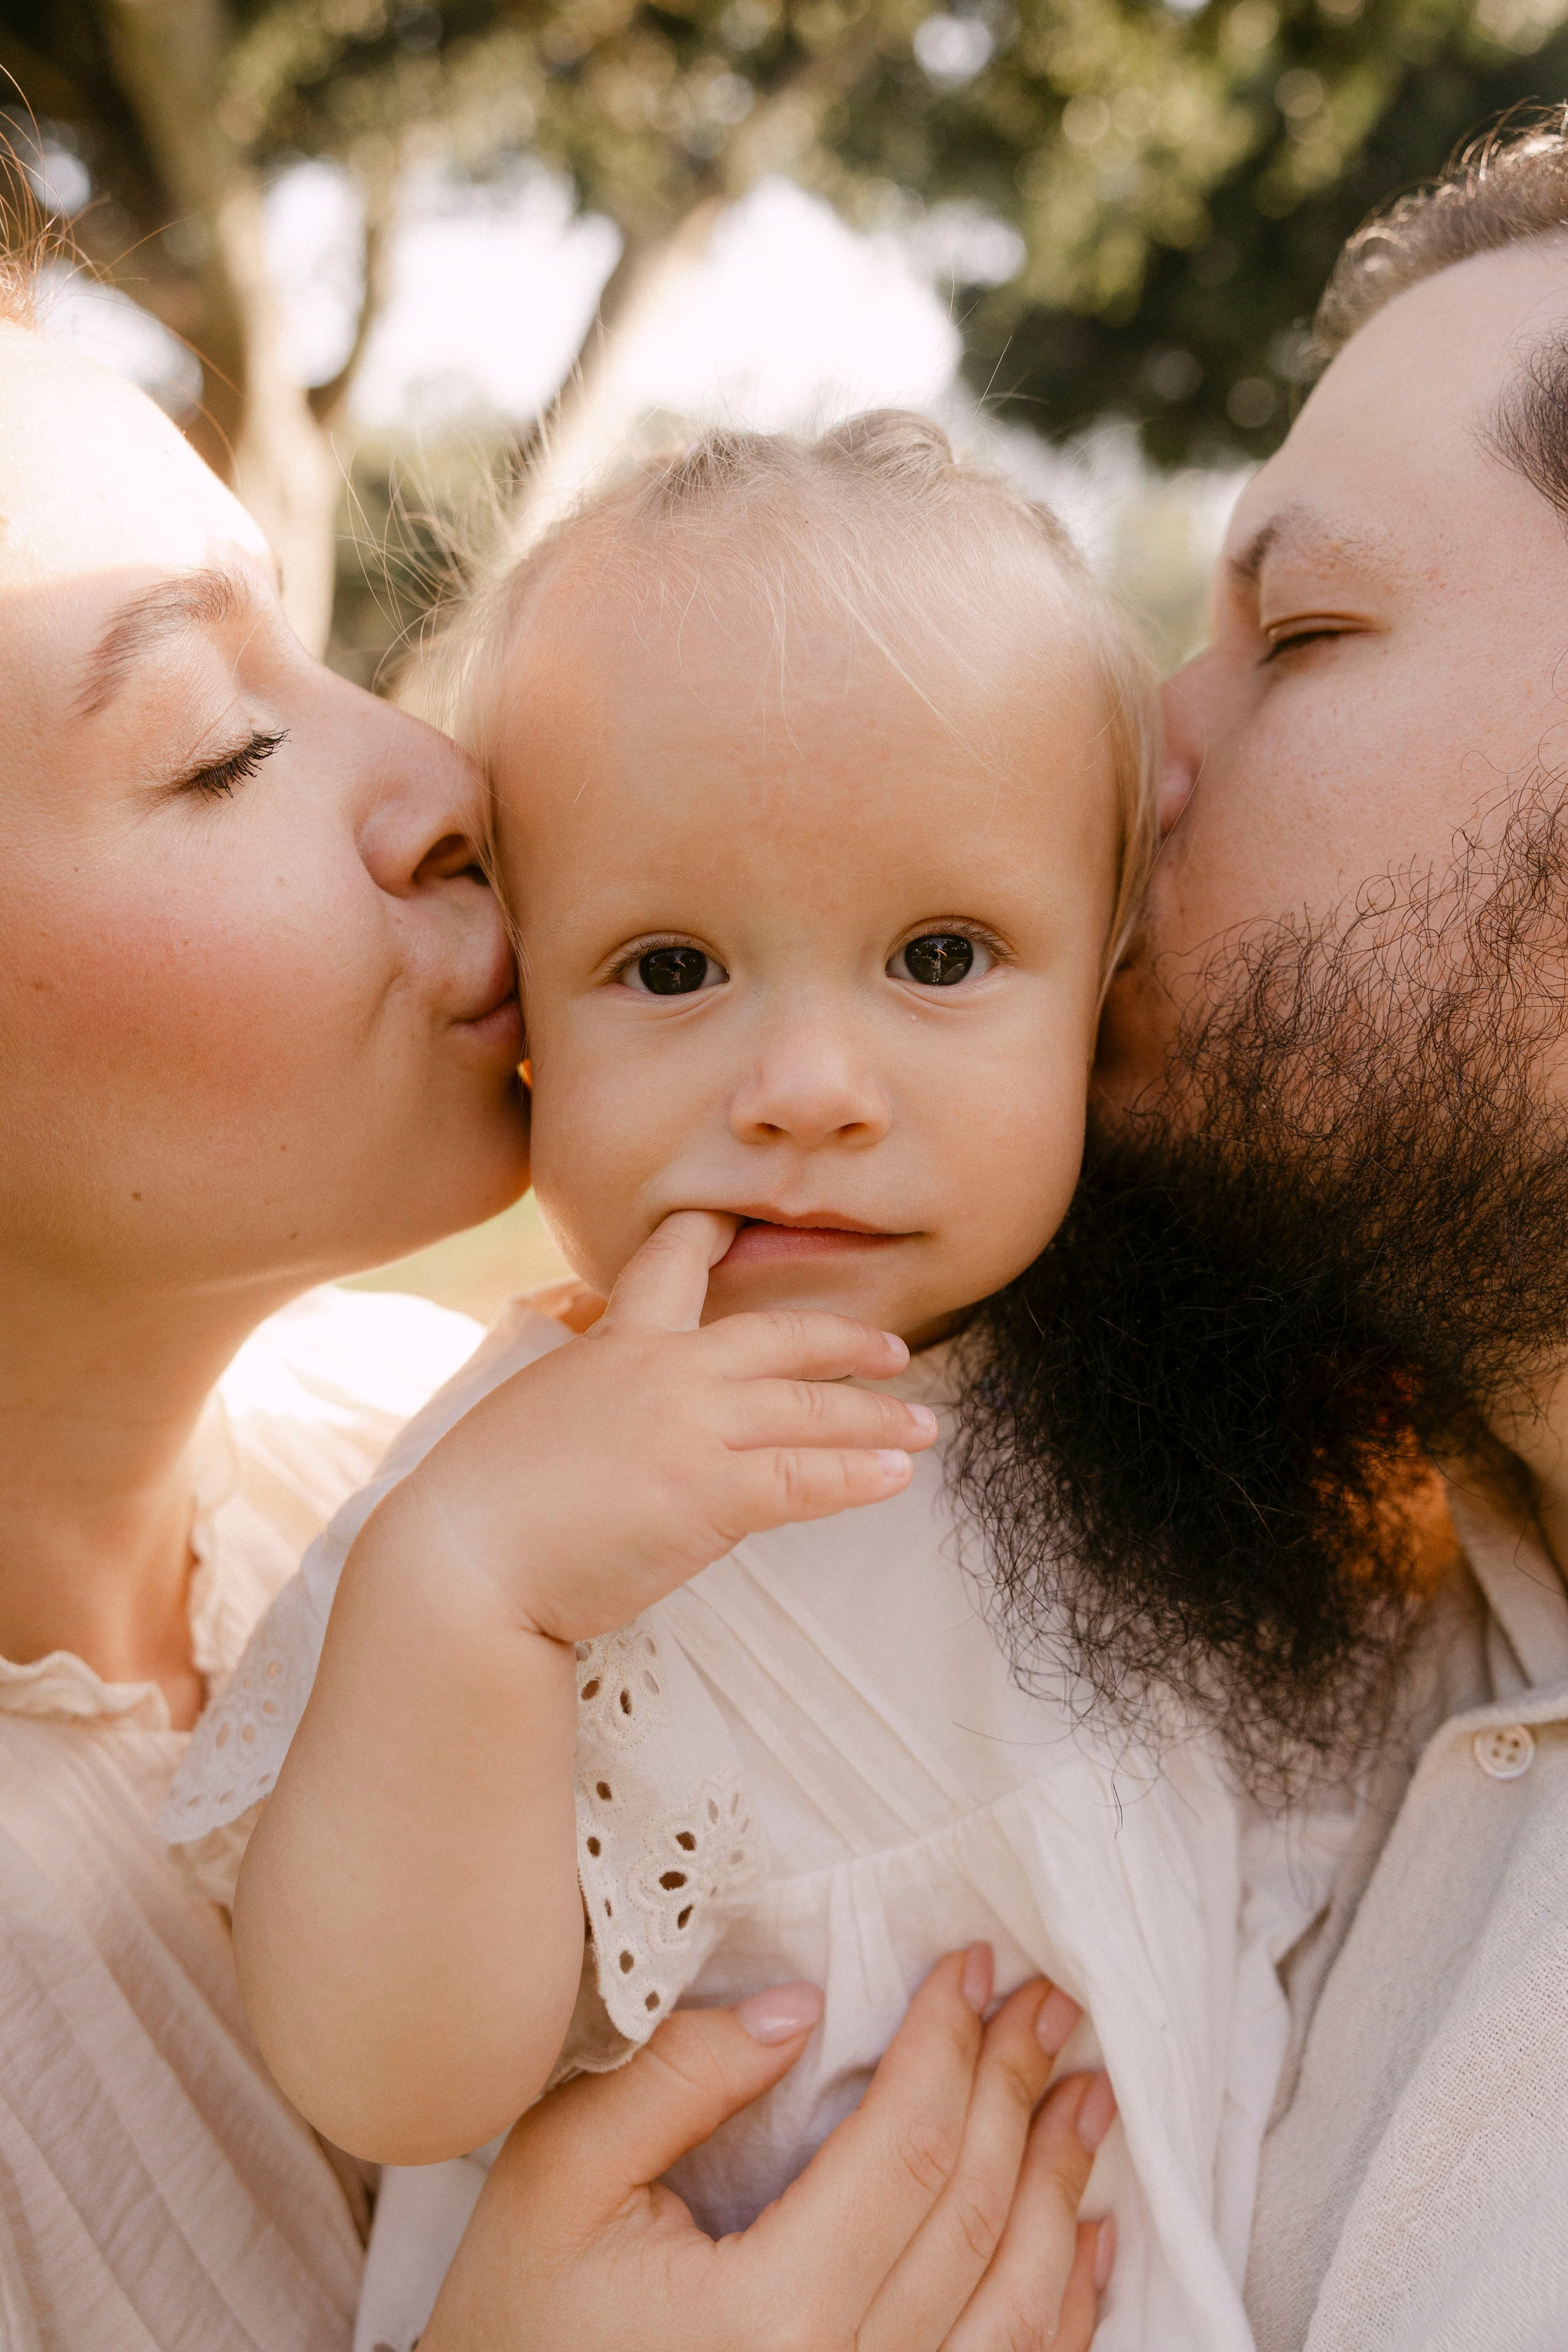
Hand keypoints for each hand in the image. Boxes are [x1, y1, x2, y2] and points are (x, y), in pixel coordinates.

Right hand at [382, 1209, 939, 1640]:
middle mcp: (663, 1369)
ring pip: (812, 1409)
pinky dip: (858, 1477)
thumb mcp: (535, 1411)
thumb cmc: (482, 1505)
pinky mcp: (707, 1494)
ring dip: (878, 1419)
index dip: (711, 1236)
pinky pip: (806, 1479)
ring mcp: (690, 1428)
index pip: (671, 1263)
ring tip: (922, 1430)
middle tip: (895, 1350)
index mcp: (616, 1343)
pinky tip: (893, 1479)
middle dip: (848, 1341)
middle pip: (783, 1338)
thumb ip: (594, 1391)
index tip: (742, 1222)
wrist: (462, 1560)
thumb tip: (615, 1391)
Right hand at [422, 1947, 1114, 2351]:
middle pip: (972, 2217)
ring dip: (1063, 2191)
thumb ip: (674, 2081)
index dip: (949, 2046)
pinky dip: (1065, 2310)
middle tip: (1051, 2003)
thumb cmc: (516, 2321)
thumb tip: (796, 2008)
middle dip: (1018, 2092)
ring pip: (1016, 2309)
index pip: (905, 2152)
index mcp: (765, 2320)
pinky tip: (1090, 2241)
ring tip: (1086, 2097)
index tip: (975, 1966)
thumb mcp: (558, 2177)